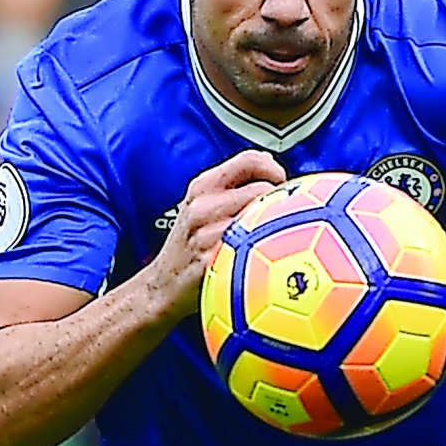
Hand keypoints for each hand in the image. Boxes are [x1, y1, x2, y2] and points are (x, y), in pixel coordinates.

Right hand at [148, 150, 285, 323]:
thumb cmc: (190, 245)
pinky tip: (267, 259)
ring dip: (276, 228)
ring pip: (262, 218)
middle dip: (280, 202)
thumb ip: (232, 186)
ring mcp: (207, 233)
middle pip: (262, 189)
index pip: (250, 159)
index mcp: (204, 186)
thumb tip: (271, 167)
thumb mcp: (202, 206)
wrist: (162, 286)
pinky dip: (266, 251)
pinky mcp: (214, 261)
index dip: (275, 169)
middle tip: (283, 218)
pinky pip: (253, 249)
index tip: (283, 185)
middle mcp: (203, 205)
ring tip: (274, 238)